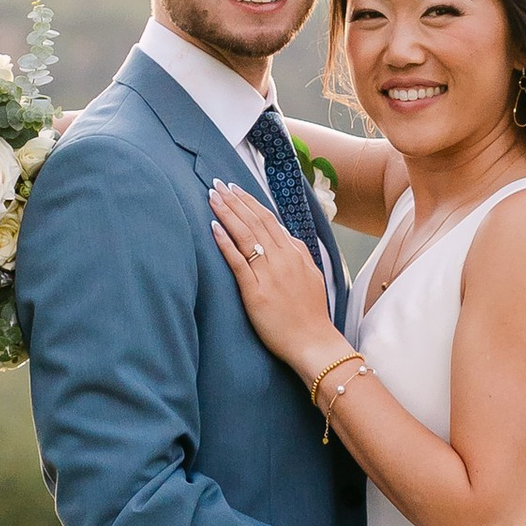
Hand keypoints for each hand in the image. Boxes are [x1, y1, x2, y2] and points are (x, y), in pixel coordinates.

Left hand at [208, 178, 335, 373]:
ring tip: (212, 197)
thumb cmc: (311, 313)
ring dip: (228, 213)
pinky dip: (225, 242)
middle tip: (216, 183)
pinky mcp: (255, 292)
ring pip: (245, 235)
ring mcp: (268, 274)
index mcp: (294, 253)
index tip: (234, 188)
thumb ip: (298, 253)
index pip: (268, 219)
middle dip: (234, 200)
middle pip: (254, 221)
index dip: (249, 202)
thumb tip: (286, 235)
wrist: (313, 341)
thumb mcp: (312, 275)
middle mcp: (282, 259)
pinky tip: (214, 227)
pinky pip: (238, 262)